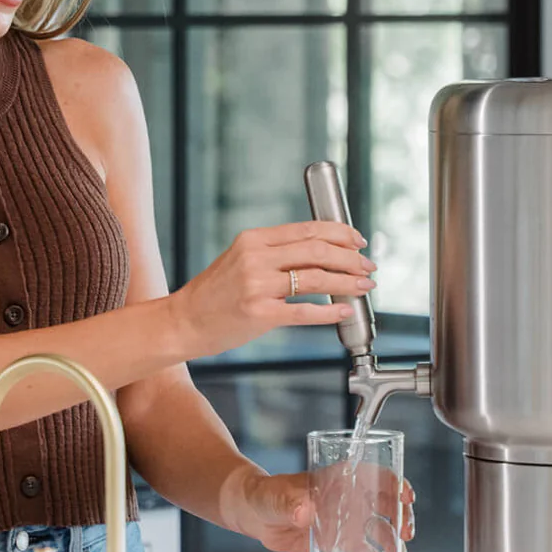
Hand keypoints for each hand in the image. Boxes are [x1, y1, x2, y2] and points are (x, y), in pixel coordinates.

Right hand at [169, 221, 376, 357]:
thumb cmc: (214, 294)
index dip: (340, 234)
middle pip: (318, 251)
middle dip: (351, 258)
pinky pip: (305, 312)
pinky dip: (330, 311)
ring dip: (347, 282)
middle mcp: (255, 258)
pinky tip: (344, 310)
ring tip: (364, 286)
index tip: (359, 241)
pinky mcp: (259, 314)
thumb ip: (274, 253)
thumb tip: (320, 254)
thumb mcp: (240, 260)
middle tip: (368, 266)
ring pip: (316, 279)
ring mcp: (257, 286)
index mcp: (253, 239)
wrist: (183, 321)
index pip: (308, 229)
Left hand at [222, 465, 415, 551]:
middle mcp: (348, 498)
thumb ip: (289, 503)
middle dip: (402, 516)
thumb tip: (303, 511)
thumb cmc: (266, 494)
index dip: (395, 483)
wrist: (255, 514)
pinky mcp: (340, 542)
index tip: (405, 495)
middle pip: (386, 503)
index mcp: (337, 478)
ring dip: (396, 543)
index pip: (375, 474)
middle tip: (406, 533)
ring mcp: (346, 520)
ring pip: (381, 529)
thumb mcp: (276, 496)